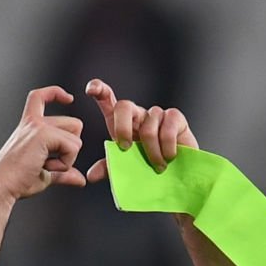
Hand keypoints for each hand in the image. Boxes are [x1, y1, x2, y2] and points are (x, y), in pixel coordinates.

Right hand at [0, 86, 85, 200]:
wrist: (1, 188)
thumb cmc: (16, 182)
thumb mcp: (44, 175)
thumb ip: (64, 172)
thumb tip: (81, 179)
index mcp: (28, 126)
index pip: (41, 97)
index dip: (57, 93)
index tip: (69, 98)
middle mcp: (32, 122)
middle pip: (75, 124)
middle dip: (71, 148)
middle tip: (51, 163)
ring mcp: (37, 126)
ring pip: (76, 138)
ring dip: (67, 158)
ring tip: (46, 166)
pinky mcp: (42, 134)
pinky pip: (72, 148)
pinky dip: (65, 163)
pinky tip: (46, 167)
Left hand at [84, 79, 198, 183]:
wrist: (174, 173)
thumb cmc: (147, 165)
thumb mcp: (124, 168)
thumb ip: (107, 168)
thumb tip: (91, 175)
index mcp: (121, 122)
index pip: (107, 100)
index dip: (99, 89)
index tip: (90, 90)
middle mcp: (137, 114)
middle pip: (124, 106)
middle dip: (122, 128)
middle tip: (126, 149)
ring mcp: (156, 113)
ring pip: (148, 127)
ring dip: (151, 152)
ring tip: (157, 166)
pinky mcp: (174, 117)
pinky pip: (167, 129)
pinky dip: (167, 148)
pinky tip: (169, 157)